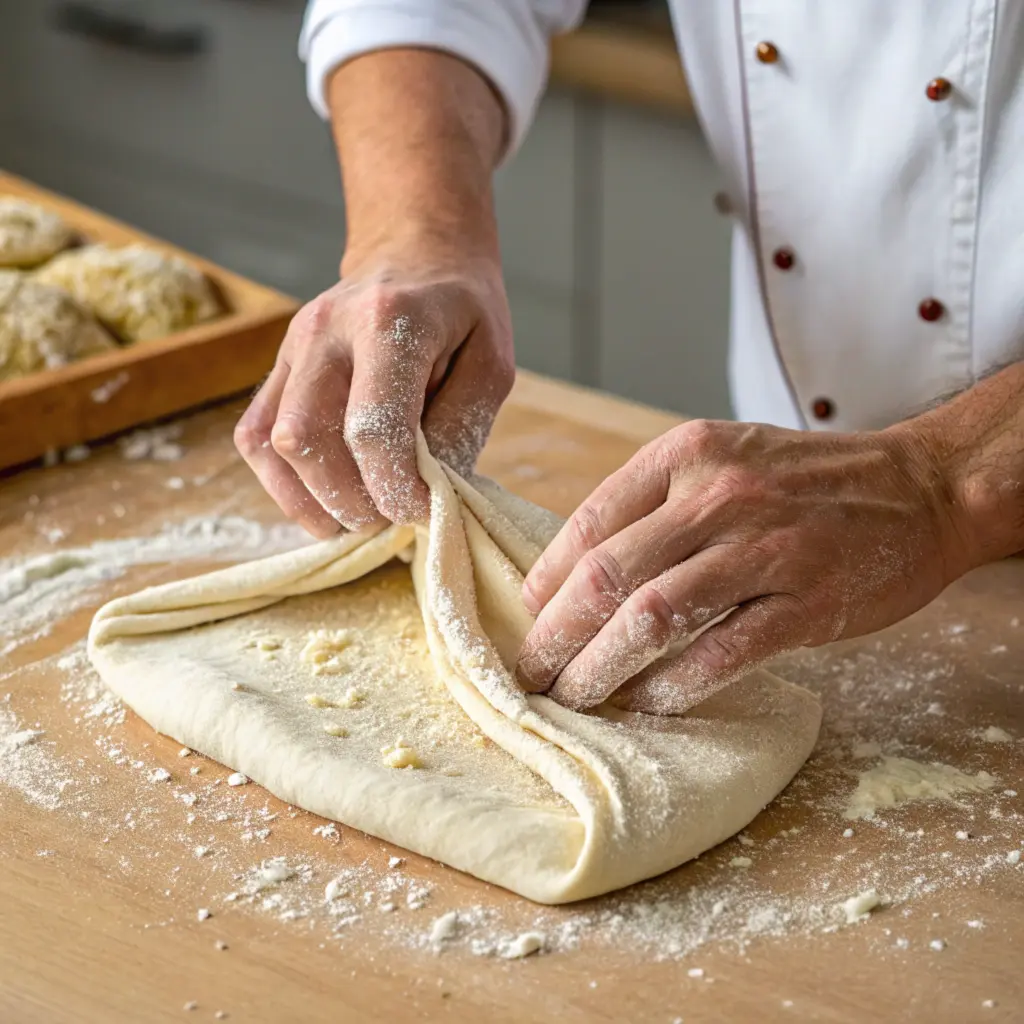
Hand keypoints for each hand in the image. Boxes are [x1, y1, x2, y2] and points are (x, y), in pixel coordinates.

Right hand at [234, 245, 513, 536]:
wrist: (417, 255)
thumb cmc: (462, 314)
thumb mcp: (489, 366)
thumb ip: (459, 429)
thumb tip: (425, 495)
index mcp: (389, 322)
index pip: (372, 428)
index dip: (393, 488)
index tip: (419, 512)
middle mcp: (327, 330)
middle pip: (307, 438)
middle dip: (348, 501)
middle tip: (389, 520)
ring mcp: (292, 345)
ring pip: (272, 443)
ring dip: (311, 500)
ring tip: (358, 518)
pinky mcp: (276, 365)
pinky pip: (254, 436)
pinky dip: (284, 483)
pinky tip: (324, 501)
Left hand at [516, 419, 971, 713]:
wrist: (922, 486)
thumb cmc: (808, 483)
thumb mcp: (724, 460)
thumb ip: (657, 506)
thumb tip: (581, 574)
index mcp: (686, 455)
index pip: (589, 522)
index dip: (545, 580)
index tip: (527, 619)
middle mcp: (718, 495)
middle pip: (607, 574)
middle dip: (555, 634)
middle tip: (531, 674)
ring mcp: (764, 548)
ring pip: (653, 616)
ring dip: (601, 666)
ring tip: (573, 697)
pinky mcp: (805, 602)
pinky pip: (720, 653)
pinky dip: (674, 686)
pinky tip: (648, 704)